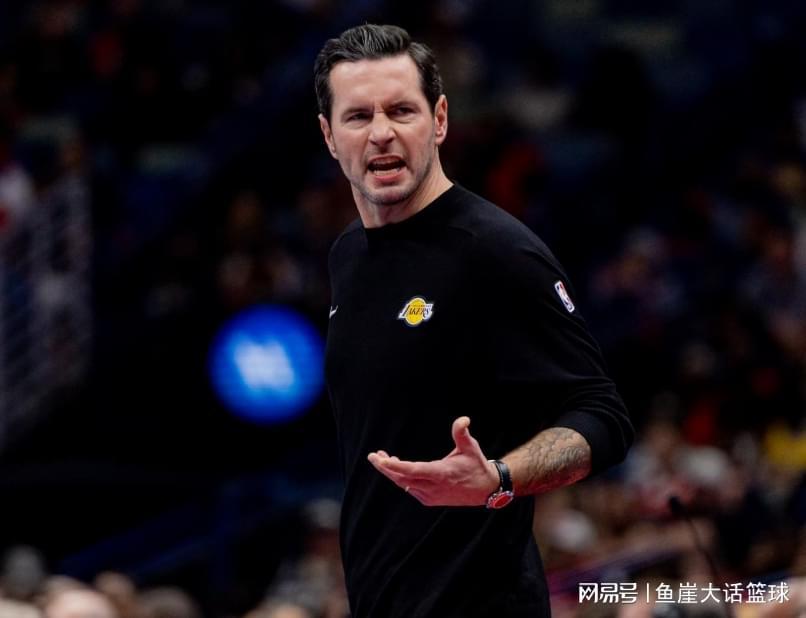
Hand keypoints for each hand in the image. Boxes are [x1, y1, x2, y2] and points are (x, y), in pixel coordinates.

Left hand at [367, 416, 500, 506]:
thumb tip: (463, 419)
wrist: (485, 489)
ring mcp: (430, 496)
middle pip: (402, 479)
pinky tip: (395, 466)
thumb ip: (462, 432)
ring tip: (381, 457)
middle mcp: (433, 488)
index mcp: (440, 474)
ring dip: (392, 471)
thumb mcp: (470, 447)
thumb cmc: (476, 465)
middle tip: (373, 456)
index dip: (394, 465)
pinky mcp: (429, 499)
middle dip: (385, 467)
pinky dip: (401, 478)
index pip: (411, 471)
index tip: (380, 459)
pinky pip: (409, 488)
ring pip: (404, 484)